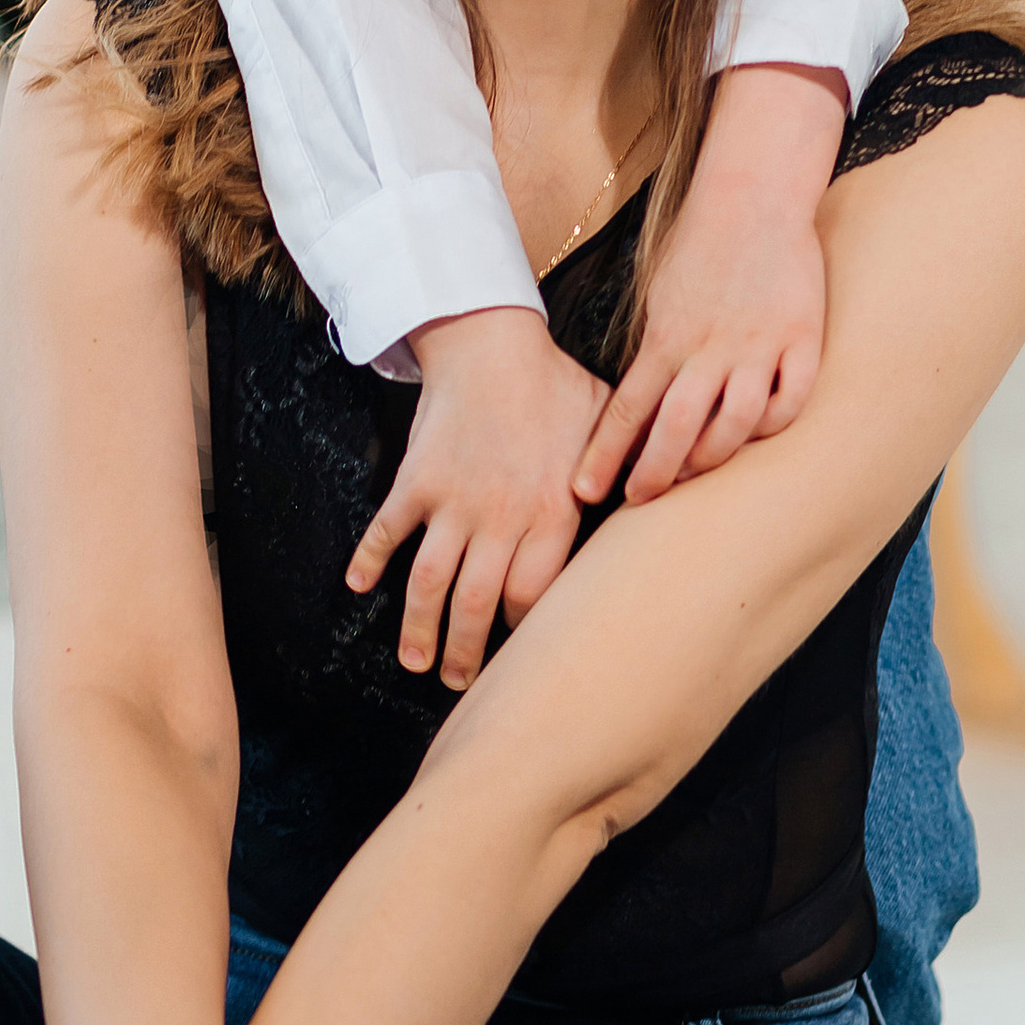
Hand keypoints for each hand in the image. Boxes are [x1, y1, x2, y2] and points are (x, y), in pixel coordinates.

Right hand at [347, 305, 609, 691]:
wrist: (491, 342)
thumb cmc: (556, 383)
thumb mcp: (605, 428)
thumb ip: (626, 471)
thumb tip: (666, 496)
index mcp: (552, 514)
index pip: (534, 598)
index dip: (524, 632)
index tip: (520, 652)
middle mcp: (502, 519)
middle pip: (479, 605)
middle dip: (466, 653)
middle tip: (459, 683)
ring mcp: (454, 503)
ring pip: (431, 584)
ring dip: (420, 629)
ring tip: (415, 662)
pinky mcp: (417, 481)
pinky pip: (387, 531)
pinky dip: (368, 559)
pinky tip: (358, 587)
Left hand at [572, 64, 844, 505]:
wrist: (753, 193)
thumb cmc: (699, 248)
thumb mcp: (660, 299)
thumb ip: (653, 354)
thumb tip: (635, 413)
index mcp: (666, 335)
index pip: (627, 409)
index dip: (605, 455)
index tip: (585, 491)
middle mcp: (711, 345)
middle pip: (678, 427)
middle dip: (654, 473)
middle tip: (639, 501)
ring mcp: (760, 343)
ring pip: (737, 423)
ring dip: (711, 458)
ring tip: (696, 474)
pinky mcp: (804, 337)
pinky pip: (792, 399)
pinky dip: (774, 425)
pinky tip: (758, 434)